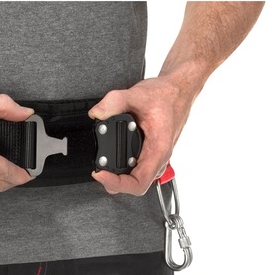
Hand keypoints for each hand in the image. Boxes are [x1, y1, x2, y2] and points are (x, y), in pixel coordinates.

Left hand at [88, 76, 193, 194]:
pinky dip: (121, 166)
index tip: (101, 174)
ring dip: (117, 175)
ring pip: (134, 177)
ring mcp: (153, 157)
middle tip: (98, 170)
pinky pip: (135, 168)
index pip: (139, 183)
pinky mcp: (149, 152)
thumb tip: (97, 113)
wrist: (178, 90)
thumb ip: (114, 102)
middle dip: (113, 181)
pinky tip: (111, 157)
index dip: (117, 184)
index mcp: (158, 150)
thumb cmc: (166, 95)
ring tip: (102, 166)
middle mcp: (157, 158)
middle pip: (133, 184)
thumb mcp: (137, 94)